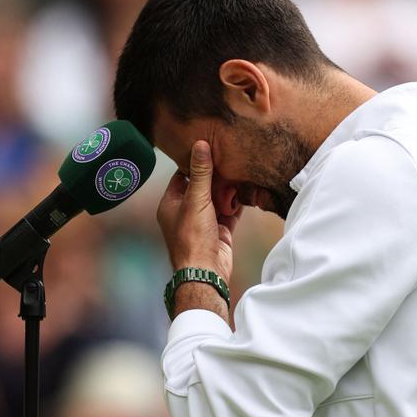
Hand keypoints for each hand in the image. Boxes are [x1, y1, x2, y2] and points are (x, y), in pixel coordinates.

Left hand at [157, 141, 240, 285]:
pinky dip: (236, 204)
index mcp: (170, 204)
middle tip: (228, 158)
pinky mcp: (219, 232)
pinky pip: (229, 213)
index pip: (181, 177)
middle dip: (215, 176)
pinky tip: (245, 192)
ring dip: (227, 190)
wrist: (206, 271)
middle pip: (201, 187)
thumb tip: (201, 145)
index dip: (194, 164)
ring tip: (239, 172)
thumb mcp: (195, 199)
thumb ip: (200, 173)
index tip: (208, 149)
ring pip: (217, 200)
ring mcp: (203, 223)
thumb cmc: (192, 238)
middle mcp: (185, 213)